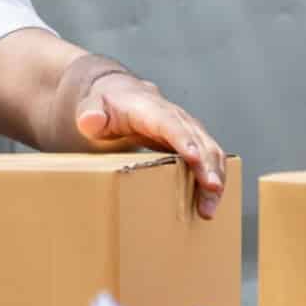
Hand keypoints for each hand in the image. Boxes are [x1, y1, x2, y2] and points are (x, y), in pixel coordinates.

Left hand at [75, 72, 228, 219]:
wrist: (120, 96)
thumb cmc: (106, 106)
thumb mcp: (91, 108)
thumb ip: (89, 113)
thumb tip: (91, 120)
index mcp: (150, 109)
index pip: (171, 123)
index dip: (184, 140)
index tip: (195, 159)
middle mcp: (176, 117)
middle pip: (199, 140)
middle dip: (207, 166)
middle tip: (211, 192)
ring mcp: (188, 129)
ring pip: (211, 151)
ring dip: (215, 179)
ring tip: (209, 210)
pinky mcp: (193, 142)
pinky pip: (210, 159)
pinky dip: (214, 180)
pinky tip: (211, 203)